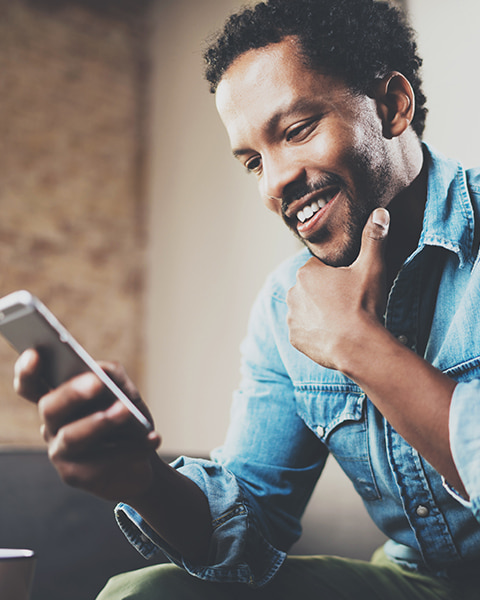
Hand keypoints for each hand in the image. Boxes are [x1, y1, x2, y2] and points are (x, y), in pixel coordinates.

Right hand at [14, 349, 160, 501]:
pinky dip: (132, 448)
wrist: (142, 459)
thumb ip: (112, 376)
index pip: (30, 384)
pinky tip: (153, 438)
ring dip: (102, 422)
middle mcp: (51, 425)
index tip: (35, 354)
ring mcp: (61, 453)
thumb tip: (102, 371)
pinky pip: (101, 462)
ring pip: (72, 437)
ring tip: (127, 410)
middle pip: (50, 407)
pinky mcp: (76, 476)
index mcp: (58, 399)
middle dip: (73, 393)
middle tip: (97, 382)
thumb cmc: (127, 419)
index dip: (27, 370)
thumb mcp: (124, 392)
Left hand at [286, 208, 389, 370]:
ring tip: (342, 320)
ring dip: (319, 312)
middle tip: (349, 303)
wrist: (359, 347)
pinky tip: (333, 334)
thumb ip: (374, 238)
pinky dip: (315, 331)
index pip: (321, 267)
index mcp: (307, 272)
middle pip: (312, 288)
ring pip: (307, 308)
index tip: (351, 286)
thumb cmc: (363, 305)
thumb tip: (380, 212)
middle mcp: (293, 292)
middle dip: (326, 293)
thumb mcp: (372, 268)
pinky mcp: (295, 338)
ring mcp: (292, 317)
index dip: (338, 275)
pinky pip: (304, 330)